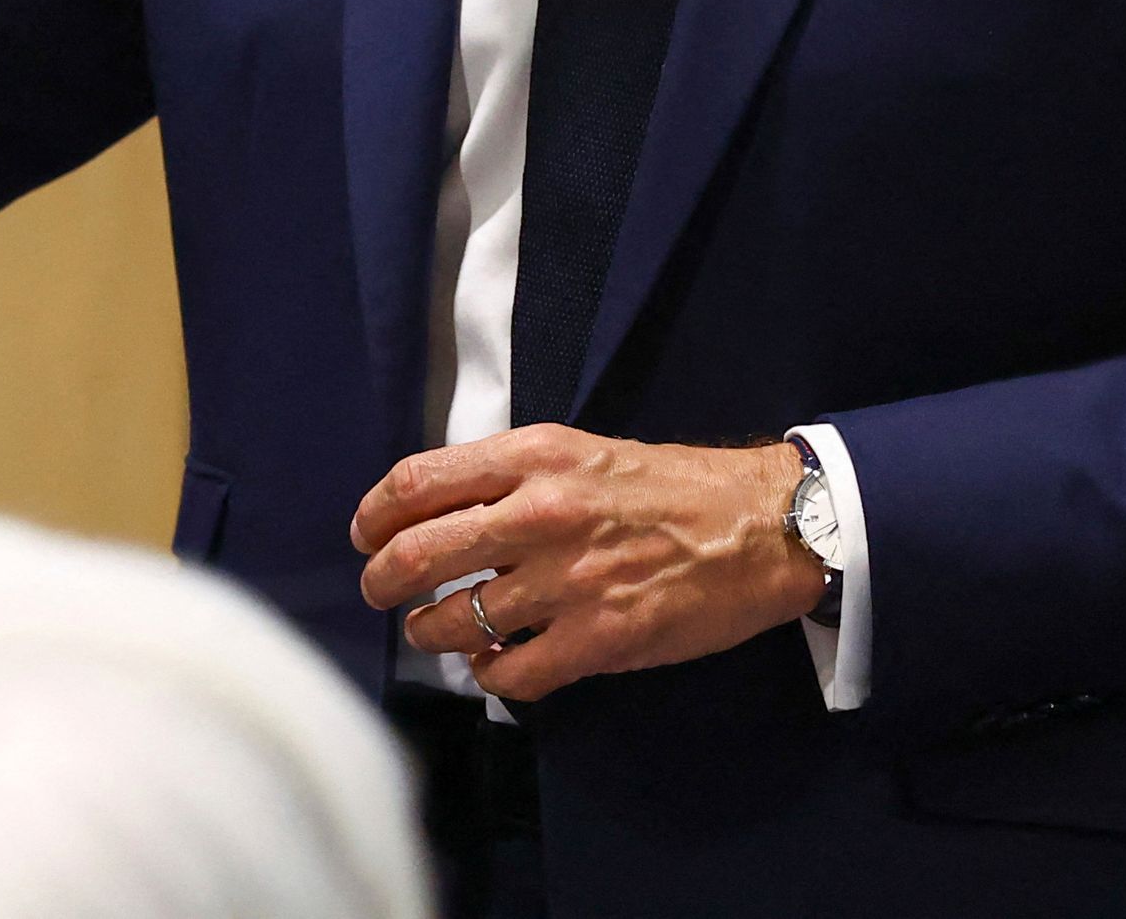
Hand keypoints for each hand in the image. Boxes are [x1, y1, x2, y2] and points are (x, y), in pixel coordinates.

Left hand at [353, 426, 822, 704]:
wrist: (760, 526)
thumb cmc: (668, 486)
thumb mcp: (580, 451)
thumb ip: (510, 476)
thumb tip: (441, 509)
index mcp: (533, 458)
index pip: (417, 483)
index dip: (375, 515)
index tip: (364, 534)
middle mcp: (541, 514)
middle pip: (420, 553)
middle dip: (383, 580)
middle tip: (379, 592)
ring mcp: (568, 580)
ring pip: (458, 620)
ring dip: (433, 632)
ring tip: (436, 631)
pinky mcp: (600, 638)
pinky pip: (513, 673)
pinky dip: (491, 674)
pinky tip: (495, 664)